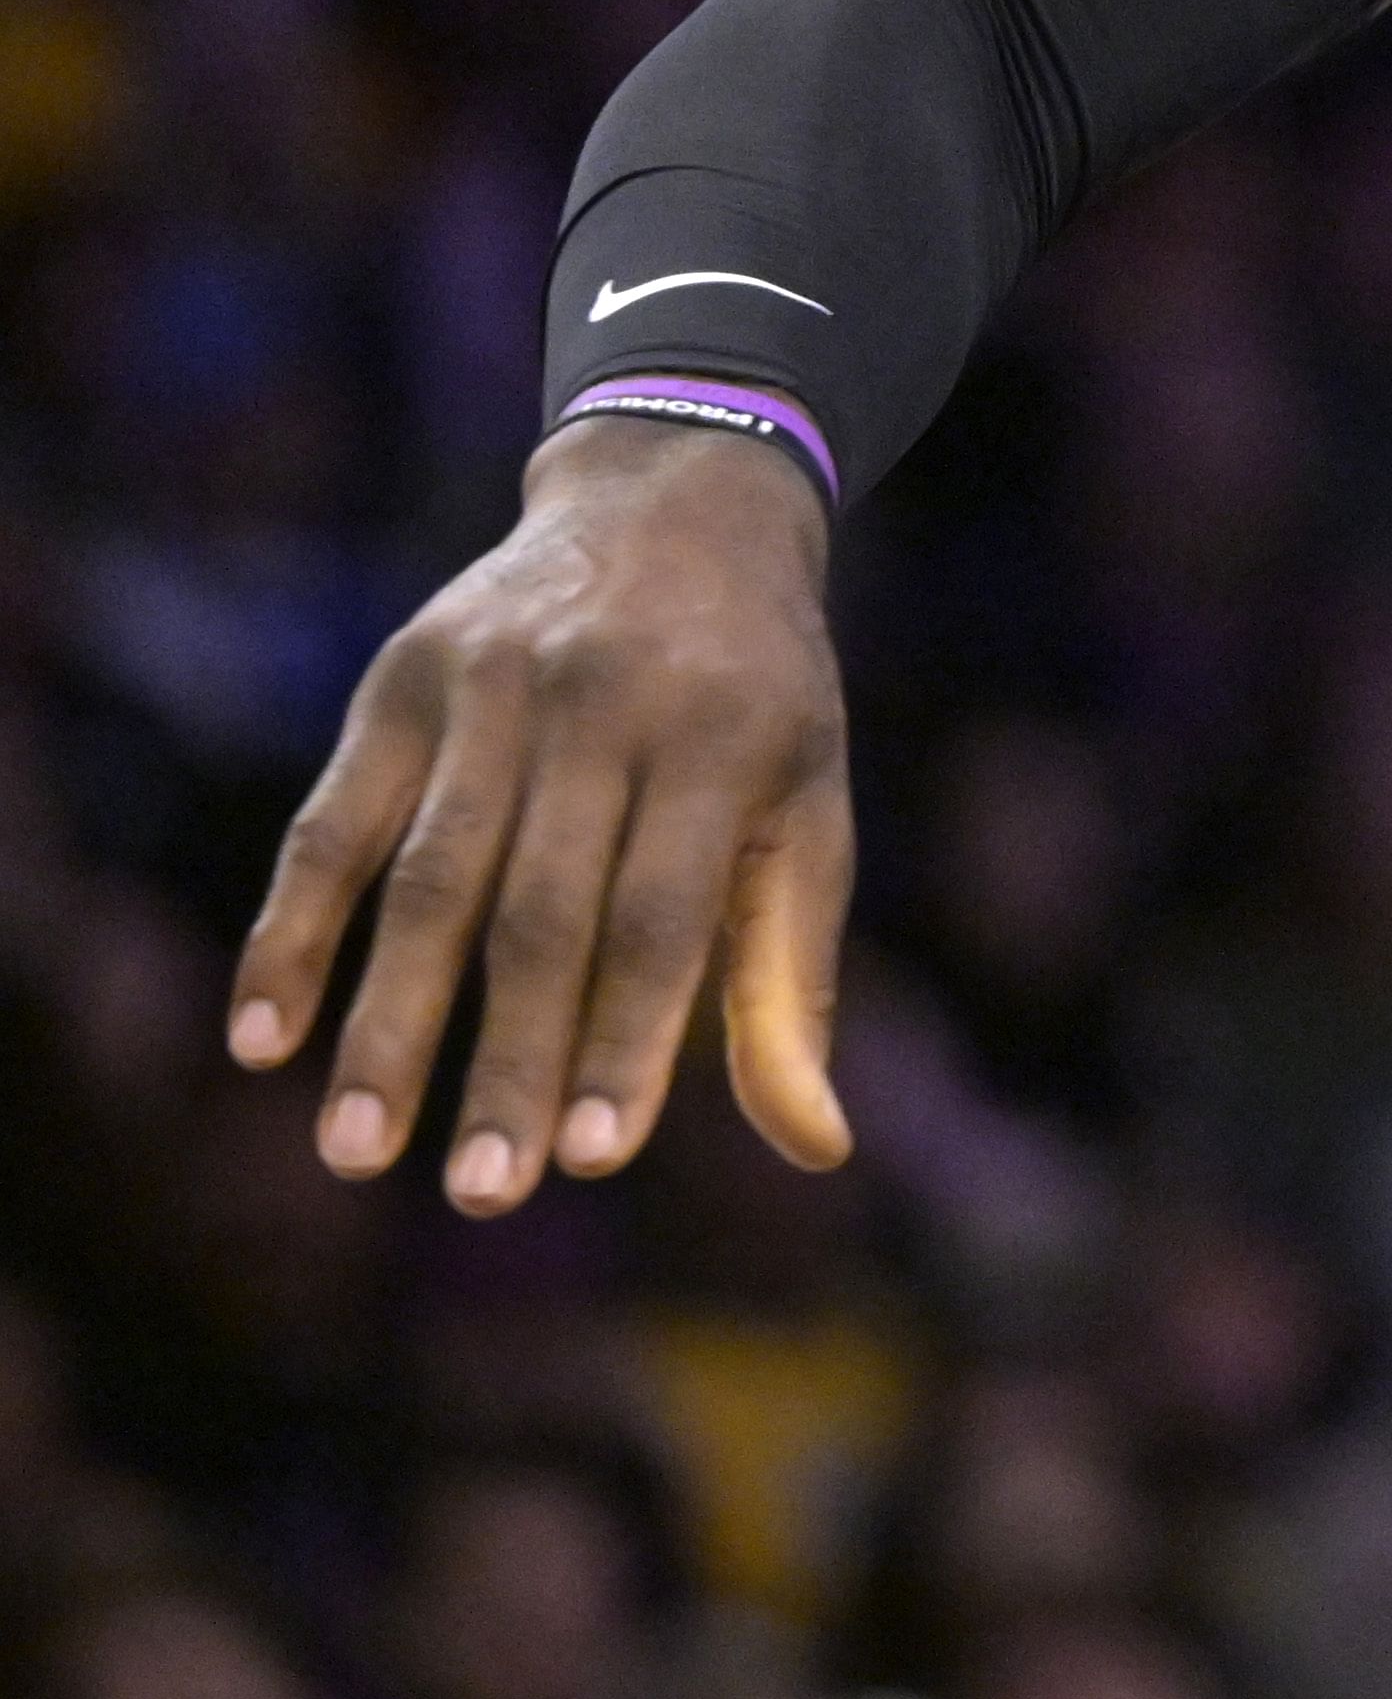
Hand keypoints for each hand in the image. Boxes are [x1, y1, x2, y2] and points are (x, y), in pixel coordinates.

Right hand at [229, 417, 856, 1209]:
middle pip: (541, 914)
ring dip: (385, 1023)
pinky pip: (333, 823)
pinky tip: (264, 1037)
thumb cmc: (760, 701)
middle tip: (481, 1197)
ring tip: (356, 1153)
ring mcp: (495, 689)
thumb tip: (819, 1146)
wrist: (680, 502)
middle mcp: (604, 710)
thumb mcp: (811, 809)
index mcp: (726, 743)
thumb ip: (794, 977)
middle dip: (507, 1060)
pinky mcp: (401, 682)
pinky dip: (291, 930)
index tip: (589, 1158)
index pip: (665, 918)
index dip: (628, 1039)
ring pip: (428, 880)